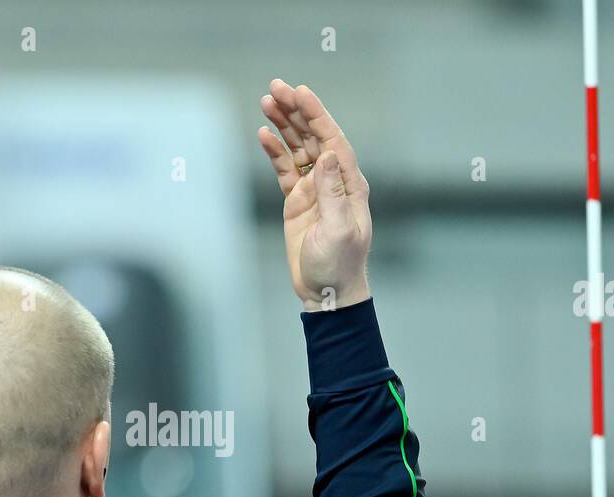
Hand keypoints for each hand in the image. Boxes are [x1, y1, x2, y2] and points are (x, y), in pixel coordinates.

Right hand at [257, 80, 371, 310]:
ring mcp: (314, 189)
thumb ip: (332, 192)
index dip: (316, 114)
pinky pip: (284, 169)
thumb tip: (327, 156)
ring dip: (283, 125)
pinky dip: (274, 151)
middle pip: (314, 136)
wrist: (327, 292)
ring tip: (266, 102)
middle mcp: (334, 181)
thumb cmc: (338, 265)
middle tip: (275, 87)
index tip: (300, 92)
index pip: (332, 140)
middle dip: (296, 110)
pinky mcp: (297, 201)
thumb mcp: (337, 231)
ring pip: (298, 148)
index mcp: (349, 184)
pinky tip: (263, 135)